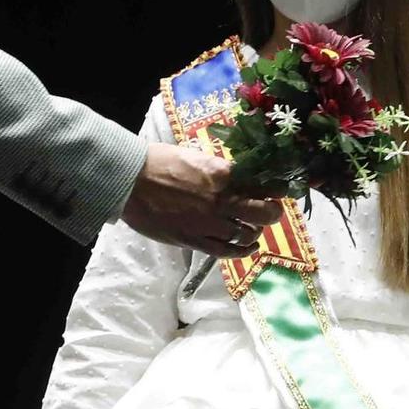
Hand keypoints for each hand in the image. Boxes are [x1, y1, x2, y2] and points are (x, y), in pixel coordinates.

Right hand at [120, 143, 281, 257]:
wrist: (129, 181)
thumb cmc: (159, 162)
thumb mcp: (196, 156)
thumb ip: (220, 170)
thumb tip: (239, 178)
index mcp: (222, 174)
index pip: (264, 185)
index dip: (277, 190)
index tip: (278, 191)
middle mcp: (221, 200)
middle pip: (264, 213)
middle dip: (272, 212)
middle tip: (271, 210)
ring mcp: (209, 223)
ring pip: (248, 234)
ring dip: (255, 231)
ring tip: (253, 227)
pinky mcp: (195, 241)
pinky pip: (228, 251)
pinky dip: (243, 250)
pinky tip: (247, 246)